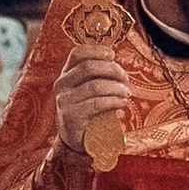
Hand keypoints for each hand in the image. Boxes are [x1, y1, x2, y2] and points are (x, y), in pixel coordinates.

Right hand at [52, 42, 128, 159]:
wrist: (78, 139)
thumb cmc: (90, 111)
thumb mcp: (93, 90)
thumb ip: (101, 77)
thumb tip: (119, 69)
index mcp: (66, 74)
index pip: (77, 54)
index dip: (96, 51)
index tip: (113, 55)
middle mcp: (61, 84)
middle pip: (88, 67)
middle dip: (112, 70)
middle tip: (126, 78)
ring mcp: (64, 100)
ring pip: (95, 85)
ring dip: (116, 88)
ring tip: (127, 93)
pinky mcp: (70, 115)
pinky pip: (97, 103)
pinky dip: (114, 101)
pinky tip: (122, 103)